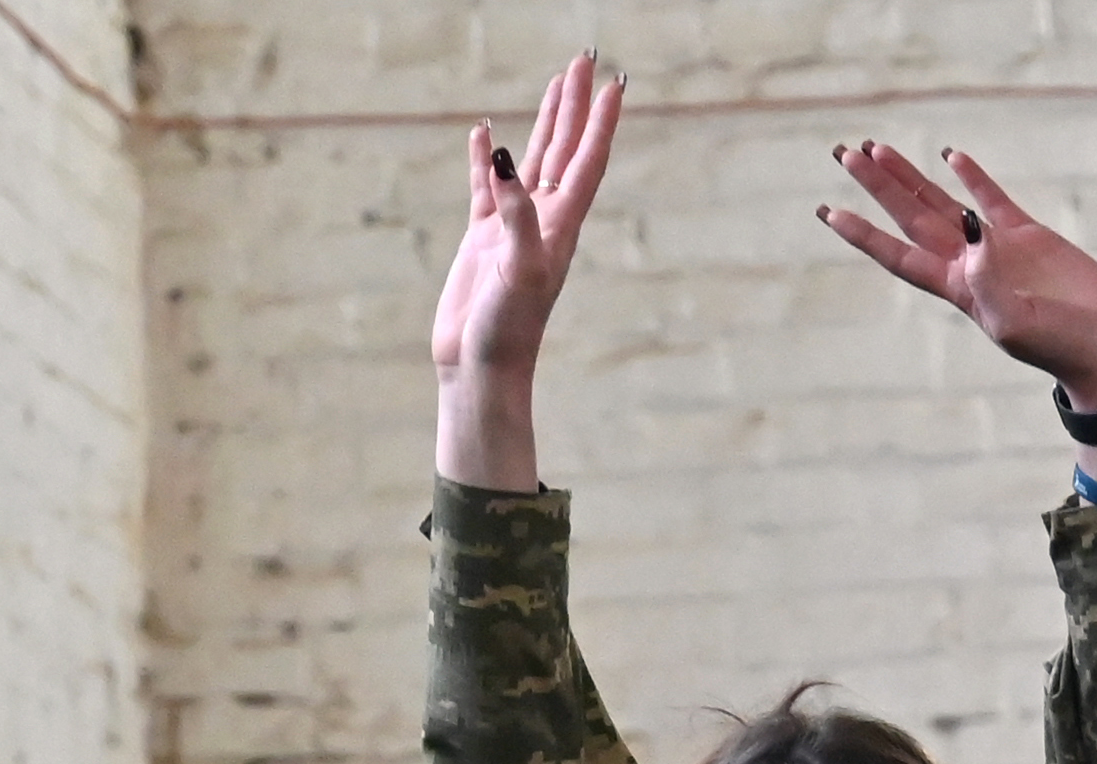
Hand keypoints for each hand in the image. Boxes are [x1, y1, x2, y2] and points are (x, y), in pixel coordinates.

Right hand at [431, 52, 620, 486]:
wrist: (481, 369)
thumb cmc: (508, 330)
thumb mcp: (518, 269)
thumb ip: (516, 212)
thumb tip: (507, 157)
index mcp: (562, 226)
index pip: (588, 160)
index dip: (601, 121)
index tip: (615, 82)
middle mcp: (543, 220)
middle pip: (565, 149)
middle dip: (575, 105)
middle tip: (583, 61)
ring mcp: (512, 227)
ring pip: (531, 160)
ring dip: (543, 122)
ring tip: (554, 84)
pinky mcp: (482, 239)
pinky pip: (486, 186)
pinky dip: (484, 157)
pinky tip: (484, 131)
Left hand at [819, 142, 1096, 405]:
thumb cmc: (1063, 347)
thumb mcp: (1017, 324)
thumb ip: (988, 282)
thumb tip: (969, 233)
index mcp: (959, 290)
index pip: (899, 255)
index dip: (863, 233)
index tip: (828, 211)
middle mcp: (970, 266)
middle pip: (910, 217)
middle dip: (877, 186)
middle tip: (843, 153)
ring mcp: (998, 249)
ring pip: (941, 201)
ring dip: (909, 176)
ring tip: (877, 148)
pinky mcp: (1030, 236)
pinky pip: (992, 198)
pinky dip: (971, 176)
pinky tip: (949, 155)